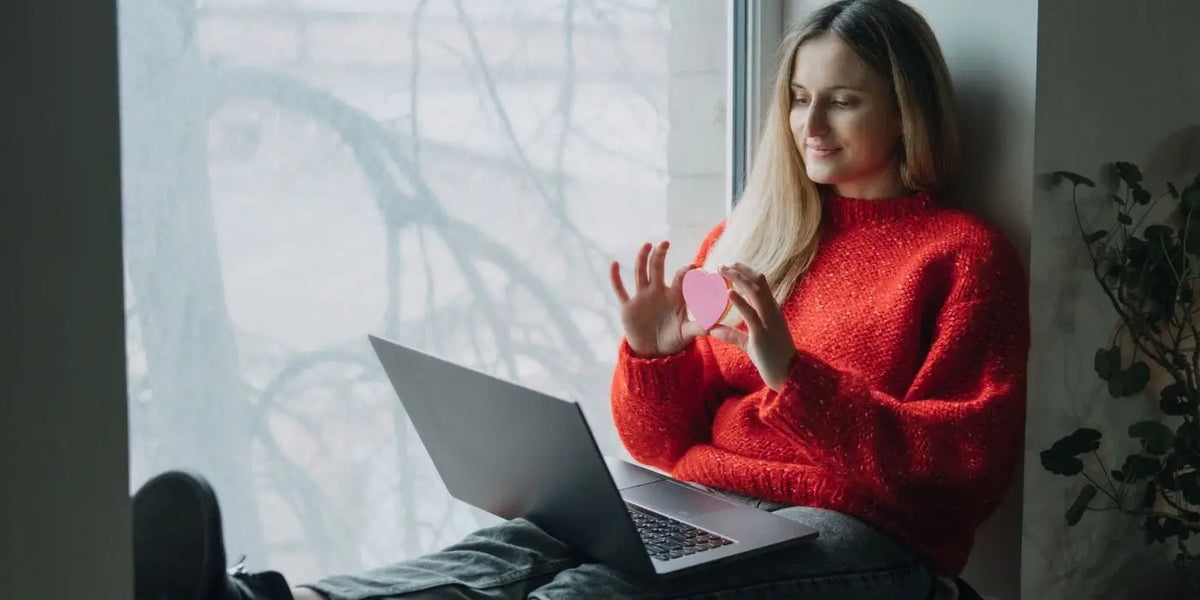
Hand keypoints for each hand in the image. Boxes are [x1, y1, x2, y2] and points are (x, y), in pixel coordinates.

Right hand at [610, 241, 705, 356]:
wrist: (653, 352)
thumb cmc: (673, 340)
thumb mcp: (686, 333)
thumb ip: (699, 327)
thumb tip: (715, 325)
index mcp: (674, 296)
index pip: (680, 278)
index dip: (686, 272)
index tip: (694, 266)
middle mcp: (658, 292)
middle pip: (657, 268)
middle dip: (660, 255)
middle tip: (665, 243)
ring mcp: (642, 297)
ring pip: (640, 273)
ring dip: (642, 258)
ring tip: (647, 245)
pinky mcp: (628, 306)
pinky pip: (620, 289)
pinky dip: (616, 277)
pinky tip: (614, 264)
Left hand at [708, 263, 796, 390]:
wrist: (788, 376)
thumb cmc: (771, 359)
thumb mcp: (750, 344)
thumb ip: (733, 335)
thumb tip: (713, 330)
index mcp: (771, 312)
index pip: (761, 285)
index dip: (747, 273)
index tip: (732, 266)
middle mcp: (772, 312)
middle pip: (759, 283)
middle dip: (741, 271)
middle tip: (723, 264)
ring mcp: (768, 322)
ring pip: (756, 292)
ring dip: (739, 279)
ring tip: (723, 270)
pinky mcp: (762, 335)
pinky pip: (751, 314)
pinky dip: (740, 301)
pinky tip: (728, 292)